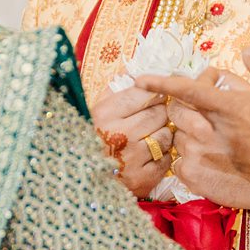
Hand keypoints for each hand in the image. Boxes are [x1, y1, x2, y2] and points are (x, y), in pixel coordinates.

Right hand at [90, 81, 173, 199]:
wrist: (82, 179)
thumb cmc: (92, 139)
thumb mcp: (95, 110)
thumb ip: (116, 89)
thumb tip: (136, 70)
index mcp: (105, 114)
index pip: (144, 94)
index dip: (153, 94)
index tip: (153, 97)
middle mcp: (120, 135)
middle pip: (160, 113)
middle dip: (160, 113)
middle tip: (152, 118)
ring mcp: (132, 159)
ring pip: (166, 135)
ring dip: (162, 134)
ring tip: (149, 137)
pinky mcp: (142, 179)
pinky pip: (167, 158)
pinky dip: (162, 156)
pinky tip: (150, 155)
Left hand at [143, 52, 249, 208]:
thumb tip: (246, 51)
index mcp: (235, 107)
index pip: (188, 91)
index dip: (162, 82)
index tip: (140, 78)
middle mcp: (222, 131)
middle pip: (180, 114)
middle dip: (174, 102)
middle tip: (188, 92)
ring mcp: (225, 152)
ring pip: (188, 135)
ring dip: (188, 123)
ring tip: (205, 115)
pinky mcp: (231, 167)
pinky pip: (203, 153)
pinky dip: (203, 141)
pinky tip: (221, 136)